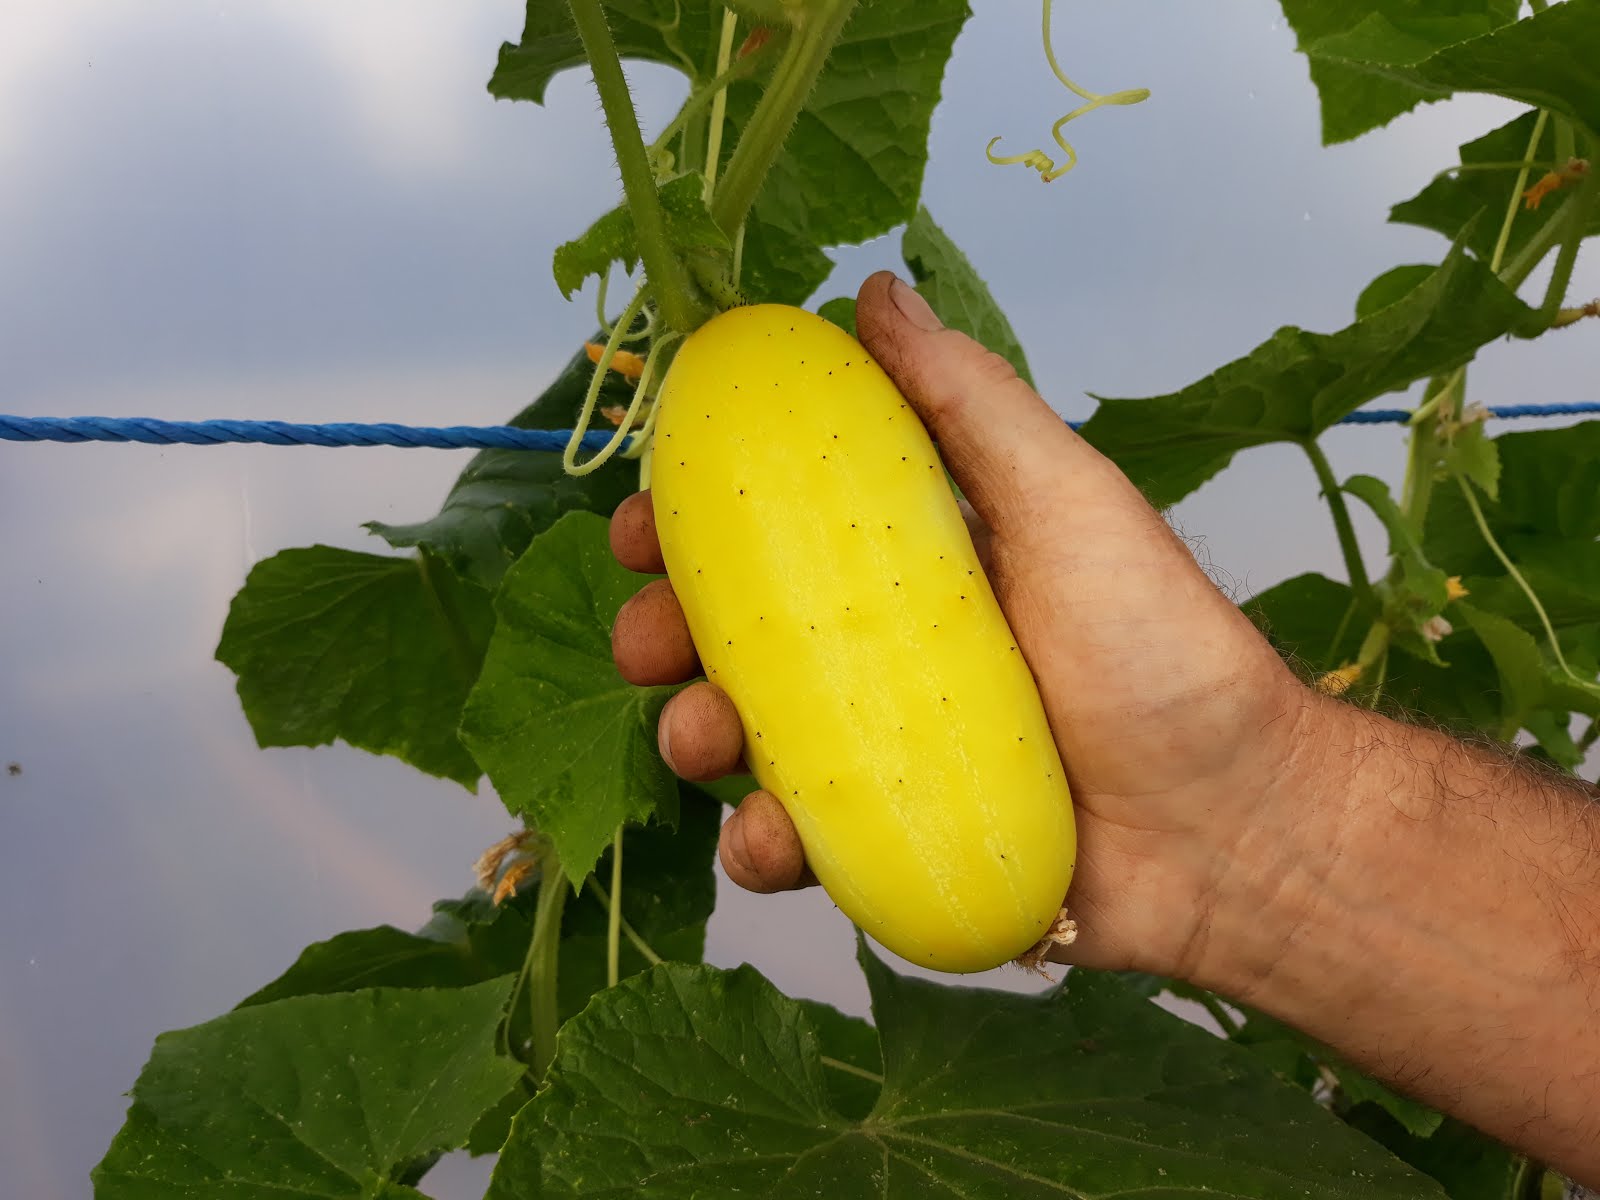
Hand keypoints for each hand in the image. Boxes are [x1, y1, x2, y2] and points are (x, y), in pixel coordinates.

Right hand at [610, 270, 1316, 976]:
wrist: (1233, 827)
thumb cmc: (1162, 649)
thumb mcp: (1065, 500)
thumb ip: (968, 402)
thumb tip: (877, 290)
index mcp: (914, 566)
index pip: (778, 532)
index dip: (696, 526)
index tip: (642, 524)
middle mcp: (887, 654)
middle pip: (740, 636)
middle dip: (669, 636)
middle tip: (648, 644)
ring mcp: (886, 754)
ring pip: (750, 740)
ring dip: (696, 736)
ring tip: (702, 741)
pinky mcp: (894, 844)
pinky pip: (799, 843)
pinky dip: (761, 844)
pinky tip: (768, 839)